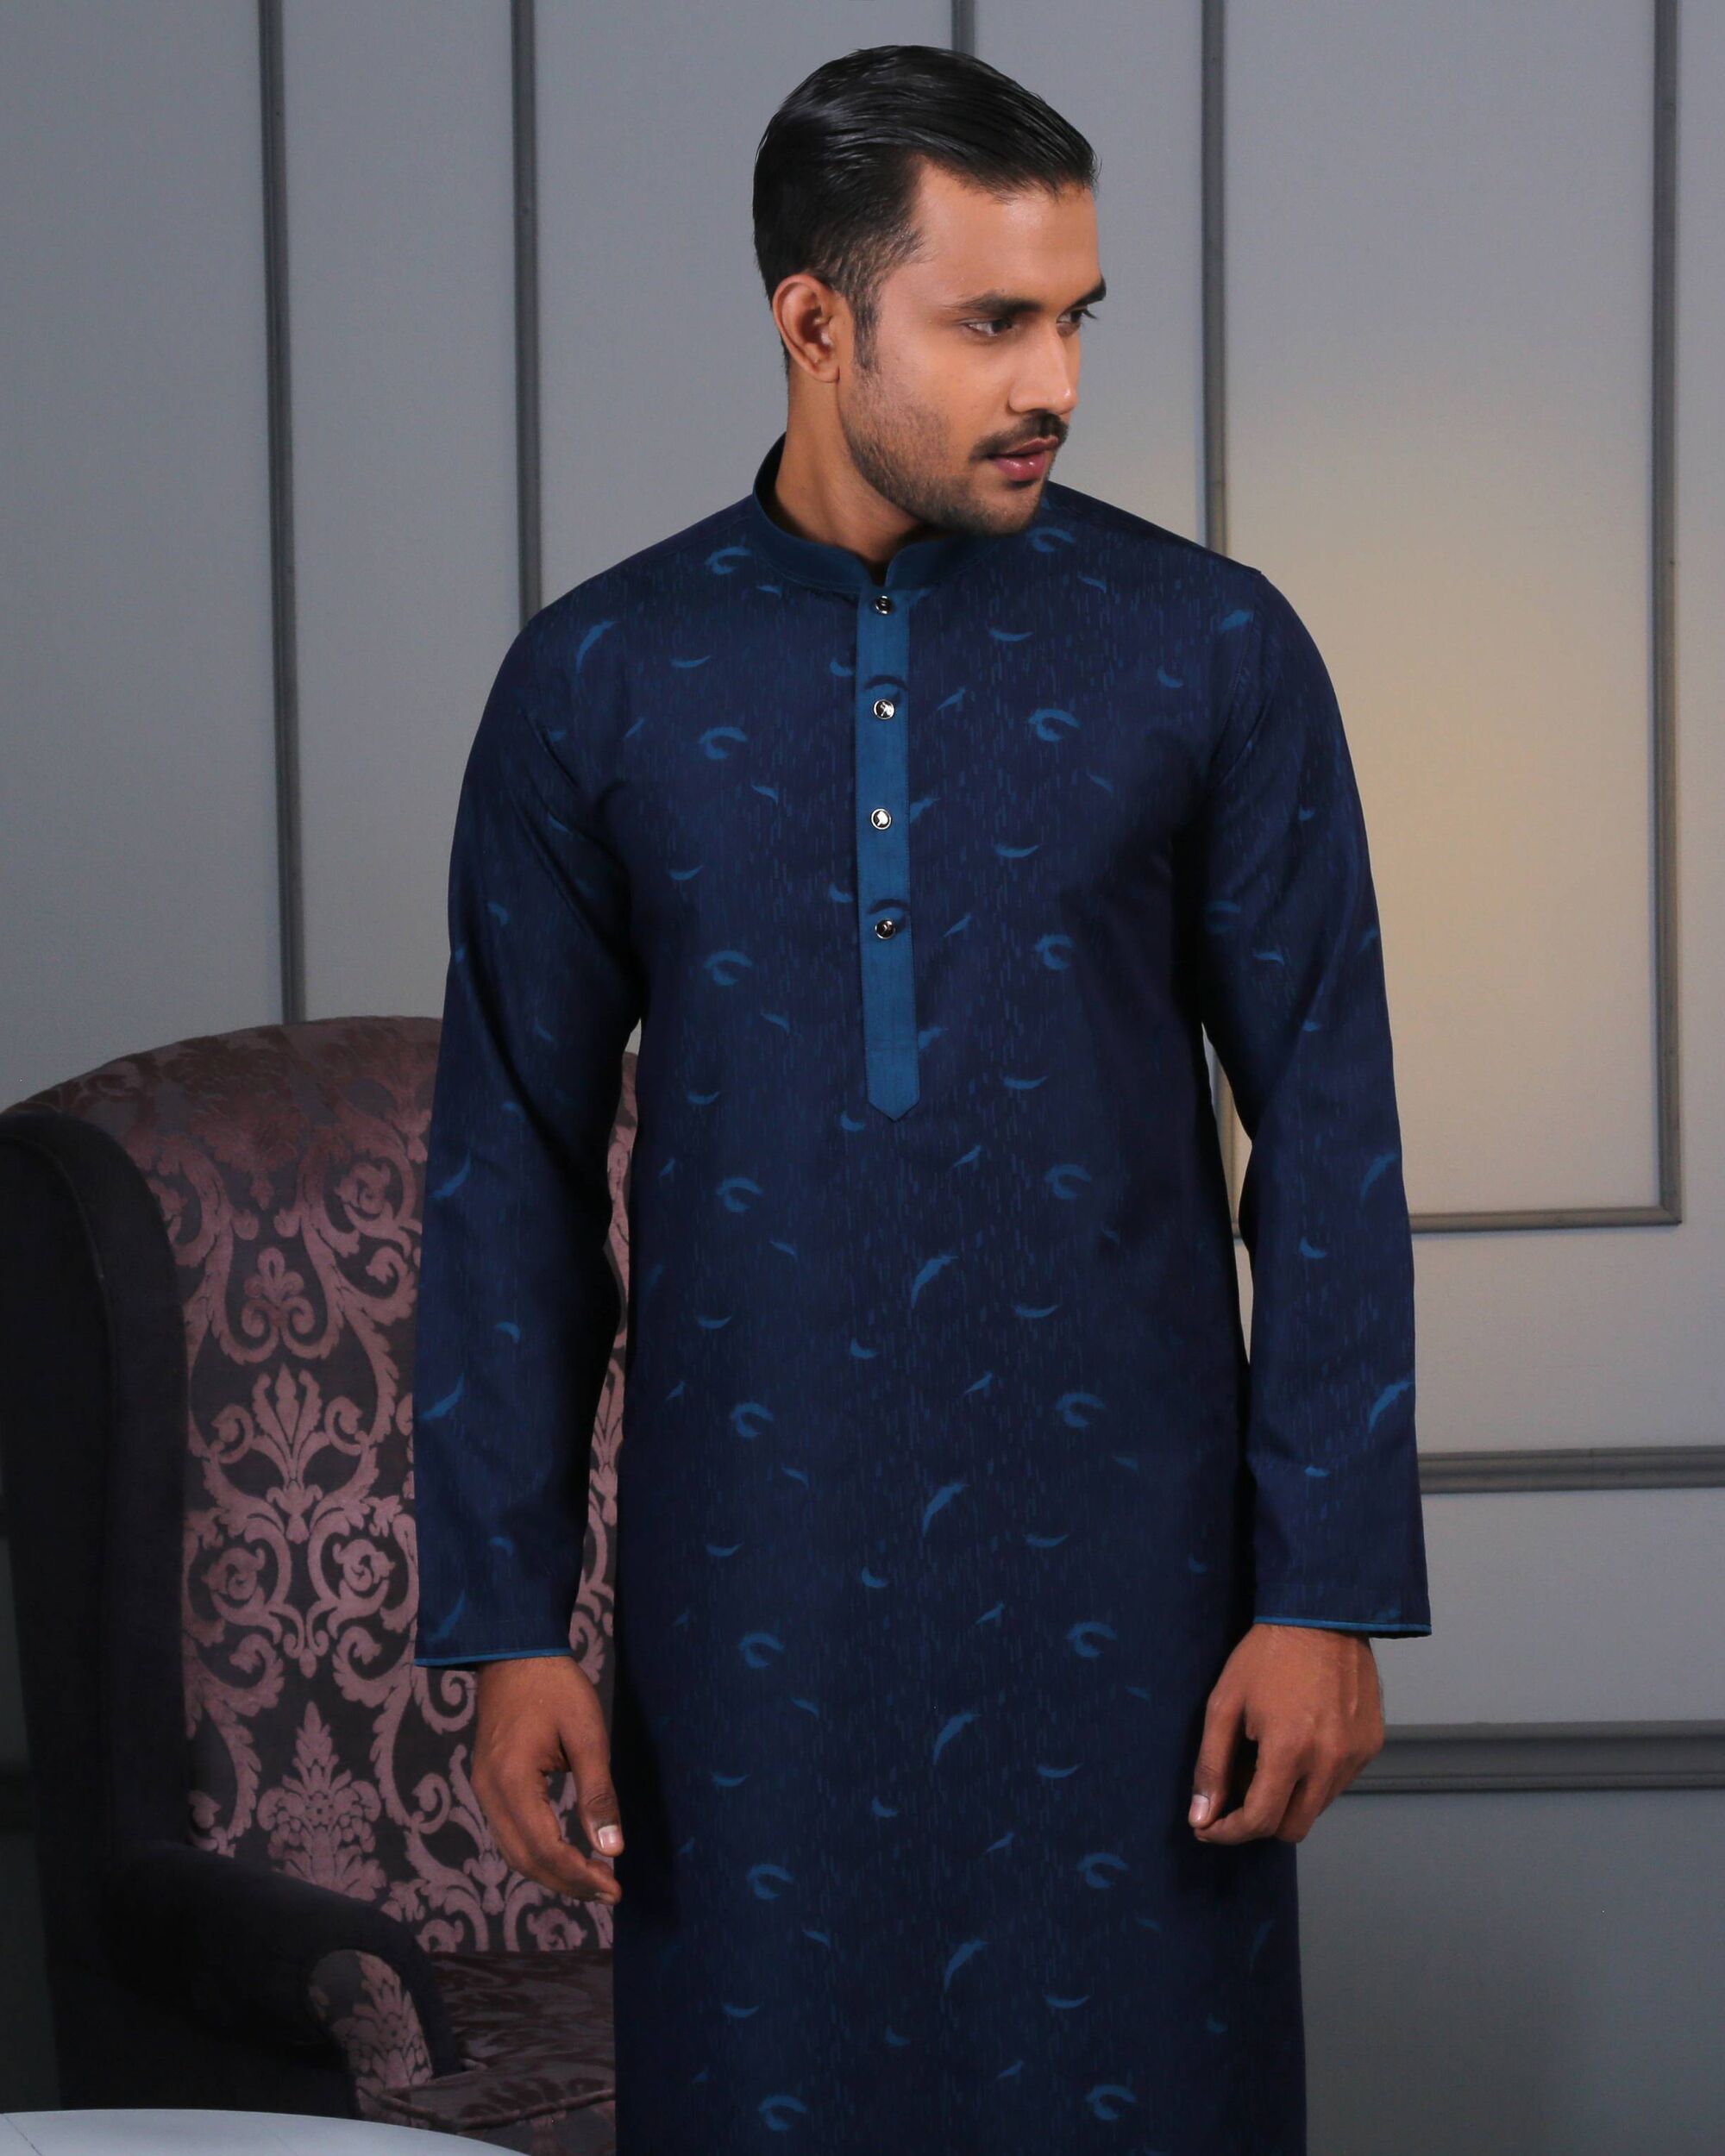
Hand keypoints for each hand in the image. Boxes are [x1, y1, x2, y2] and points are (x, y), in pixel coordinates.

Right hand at [470, 1655, 624, 1901]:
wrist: (515, 1652)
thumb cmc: (556, 1687)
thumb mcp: (587, 1734)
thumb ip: (598, 1794)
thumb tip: (612, 1850)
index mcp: (511, 1781)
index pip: (544, 1850)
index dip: (579, 1876)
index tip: (615, 1888)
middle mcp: (489, 1793)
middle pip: (524, 1861)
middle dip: (567, 1883)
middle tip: (609, 1891)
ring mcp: (483, 1789)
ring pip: (513, 1852)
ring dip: (552, 1872)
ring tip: (593, 1880)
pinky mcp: (487, 1783)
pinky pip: (509, 1833)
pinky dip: (538, 1853)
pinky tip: (567, 1853)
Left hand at [1187, 1622, 1382, 1843]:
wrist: (1322, 1616)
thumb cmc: (1267, 1655)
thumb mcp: (1225, 1704)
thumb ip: (1212, 1765)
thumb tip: (1201, 1816)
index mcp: (1289, 1751)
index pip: (1260, 1822)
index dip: (1229, 1832)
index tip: (1209, 1827)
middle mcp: (1329, 1761)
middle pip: (1293, 1828)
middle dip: (1260, 1822)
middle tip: (1237, 1794)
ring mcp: (1355, 1755)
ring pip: (1317, 1808)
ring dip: (1290, 1798)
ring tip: (1270, 1756)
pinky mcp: (1371, 1746)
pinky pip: (1338, 1783)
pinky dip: (1315, 1778)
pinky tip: (1300, 1743)